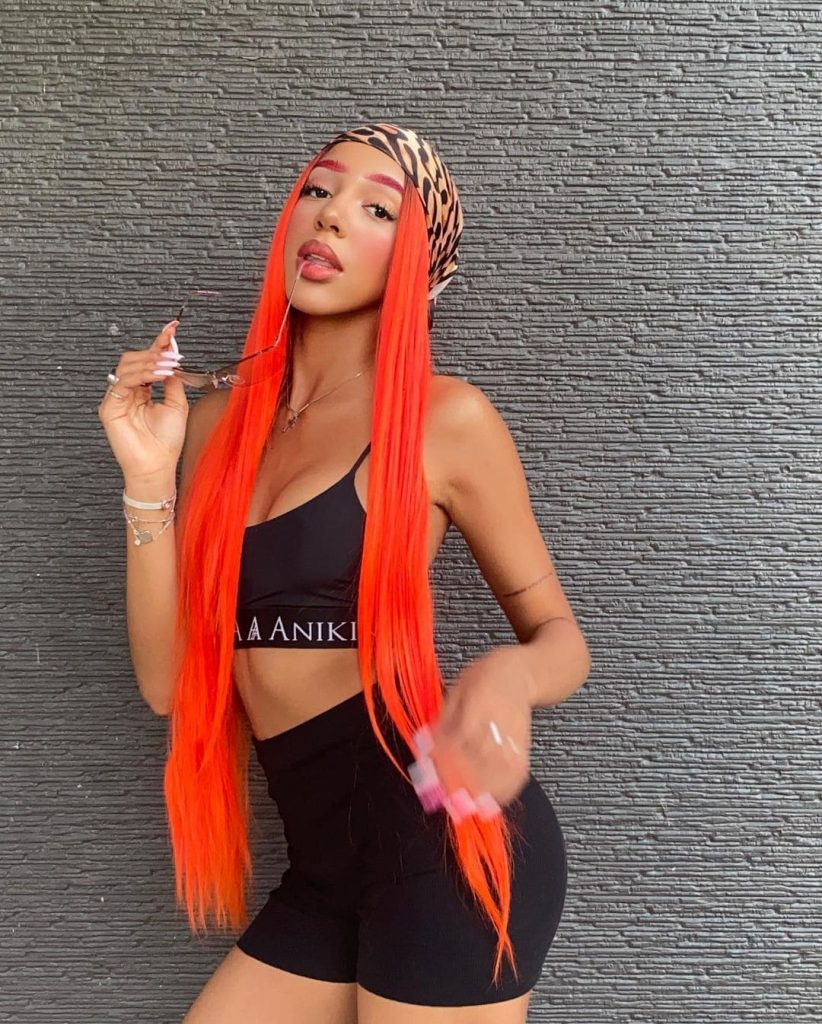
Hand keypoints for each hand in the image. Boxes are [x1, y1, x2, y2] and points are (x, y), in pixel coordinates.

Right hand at [97, 319, 188, 480]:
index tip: (172, 328)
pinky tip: (158, 375)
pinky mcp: (109, 407)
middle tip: (173, 352)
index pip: (148, 361)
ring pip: (127, 366)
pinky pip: (123, 382)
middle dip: (155, 351)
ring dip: (150, 362)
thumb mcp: (178, 404)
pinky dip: (142, 375)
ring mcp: (117, 398)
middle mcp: (129, 392)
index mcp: (143, 390)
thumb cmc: (166, 442)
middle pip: (134, 359)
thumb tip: (173, 359)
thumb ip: (173, 381)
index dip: (159, 343)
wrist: (158, 465)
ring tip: (169, 365)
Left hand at [409, 646, 533, 822]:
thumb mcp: (454, 692)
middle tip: (447, 801)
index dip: (447, 763)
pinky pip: (518, 773)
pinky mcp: (525, 745)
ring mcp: (515, 734)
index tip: (433, 781)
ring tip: (466, 806)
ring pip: (500, 770)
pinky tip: (491, 801)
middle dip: (462, 783)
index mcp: (478, 701)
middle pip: (482, 759)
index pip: (462, 738)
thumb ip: (442, 724)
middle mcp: (498, 719)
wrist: (518, 673)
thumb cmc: (480, 679)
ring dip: (482, 792)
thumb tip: (426, 753)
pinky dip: (505, 791)